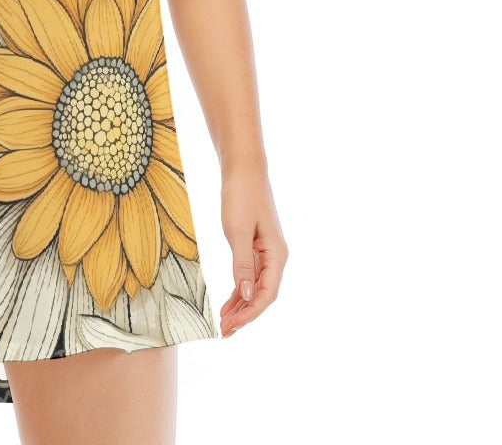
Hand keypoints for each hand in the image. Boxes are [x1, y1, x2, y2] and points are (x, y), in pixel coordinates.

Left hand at [218, 164, 286, 336]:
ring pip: (255, 287)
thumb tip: (246, 295)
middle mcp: (275, 257)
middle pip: (262, 295)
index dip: (250, 313)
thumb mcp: (238, 231)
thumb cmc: (241, 196)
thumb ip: (242, 264)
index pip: (267, 294)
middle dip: (245, 315)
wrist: (243, 170)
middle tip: (224, 332)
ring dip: (241, 306)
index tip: (231, 326)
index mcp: (277, 255)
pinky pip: (249, 275)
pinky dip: (239, 290)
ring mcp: (266, 252)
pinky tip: (229, 303)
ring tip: (224, 324)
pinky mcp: (255, 246)